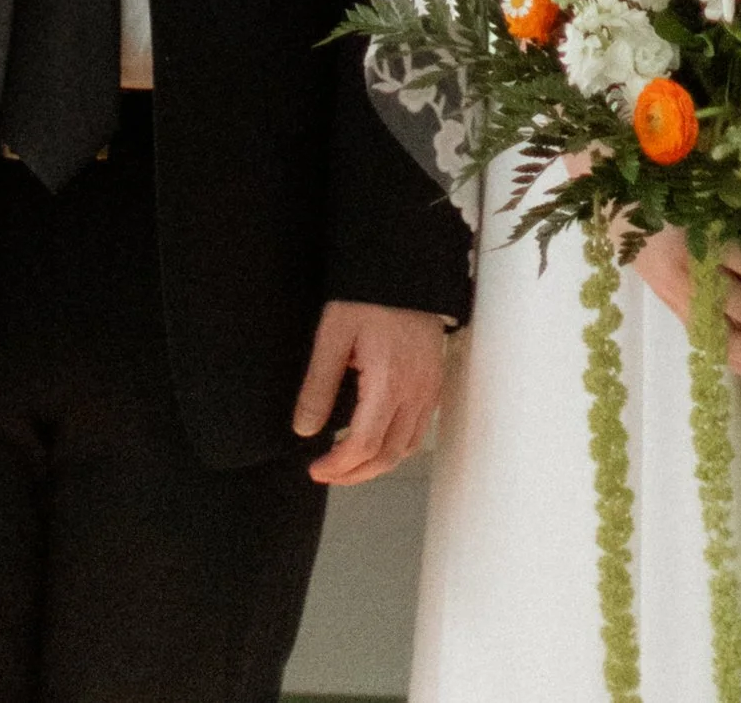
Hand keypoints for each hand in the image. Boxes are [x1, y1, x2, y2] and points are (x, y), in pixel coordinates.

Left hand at [292, 299, 448, 484]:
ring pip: (408, 448)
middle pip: (388, 455)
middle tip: (327, 473)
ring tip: (349, 465)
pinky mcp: (435, 382)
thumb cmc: (368, 296)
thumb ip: (318, 384)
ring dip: (378, 465)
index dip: (339, 466)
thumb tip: (305, 429)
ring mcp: (429, 389)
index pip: (364, 444)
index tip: (316, 469)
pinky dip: (398, 447)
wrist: (408, 267)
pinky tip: (378, 441)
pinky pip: (420, 430)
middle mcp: (415, 392)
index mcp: (388, 382)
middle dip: (355, 473)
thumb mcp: (333, 333)